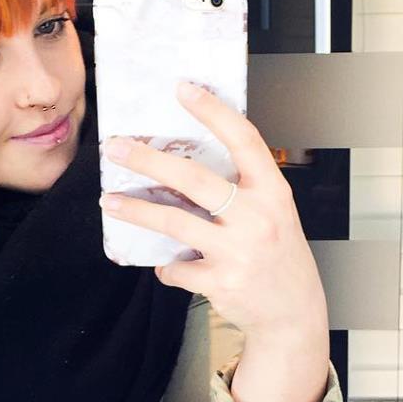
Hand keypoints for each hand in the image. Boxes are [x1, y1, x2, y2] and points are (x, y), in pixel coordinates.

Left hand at [100, 82, 328, 343]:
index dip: (213, 111)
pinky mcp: (222, 282)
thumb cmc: (279, 254)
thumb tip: (185, 162)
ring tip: (108, 201)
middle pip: (194, 178)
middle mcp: (258, 217)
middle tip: (115, 148)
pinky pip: (177, 267)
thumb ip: (243, 188)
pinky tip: (163, 263)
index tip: (183, 89)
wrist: (294, 312)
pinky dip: (165, 265)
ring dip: (136, 210)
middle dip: (148, 160)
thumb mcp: (275, 212)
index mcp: (273, 192)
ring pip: (175, 222)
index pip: (244, 139)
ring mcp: (239, 251)